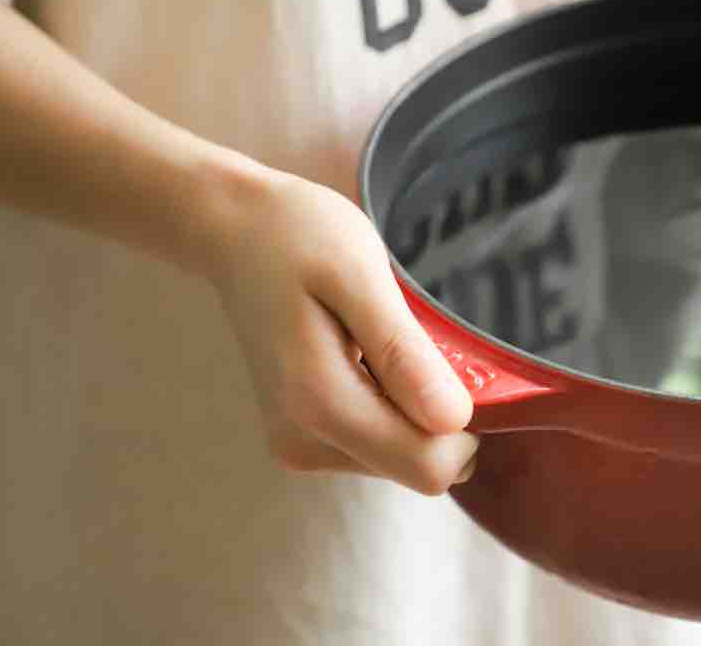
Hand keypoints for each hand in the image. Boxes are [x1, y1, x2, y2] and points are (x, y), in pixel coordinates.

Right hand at [202, 154, 477, 493]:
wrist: (237, 232)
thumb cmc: (299, 238)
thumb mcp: (360, 275)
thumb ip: (402, 351)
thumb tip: (452, 420)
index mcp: (320, 404)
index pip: (428, 467)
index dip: (463, 425)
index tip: (455, 364)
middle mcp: (304, 441)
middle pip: (417, 466)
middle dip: (437, 413)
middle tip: (413, 340)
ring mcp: (299, 443)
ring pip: (401, 458)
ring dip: (413, 405)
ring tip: (380, 341)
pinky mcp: (303, 437)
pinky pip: (378, 442)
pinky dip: (392, 404)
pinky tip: (367, 355)